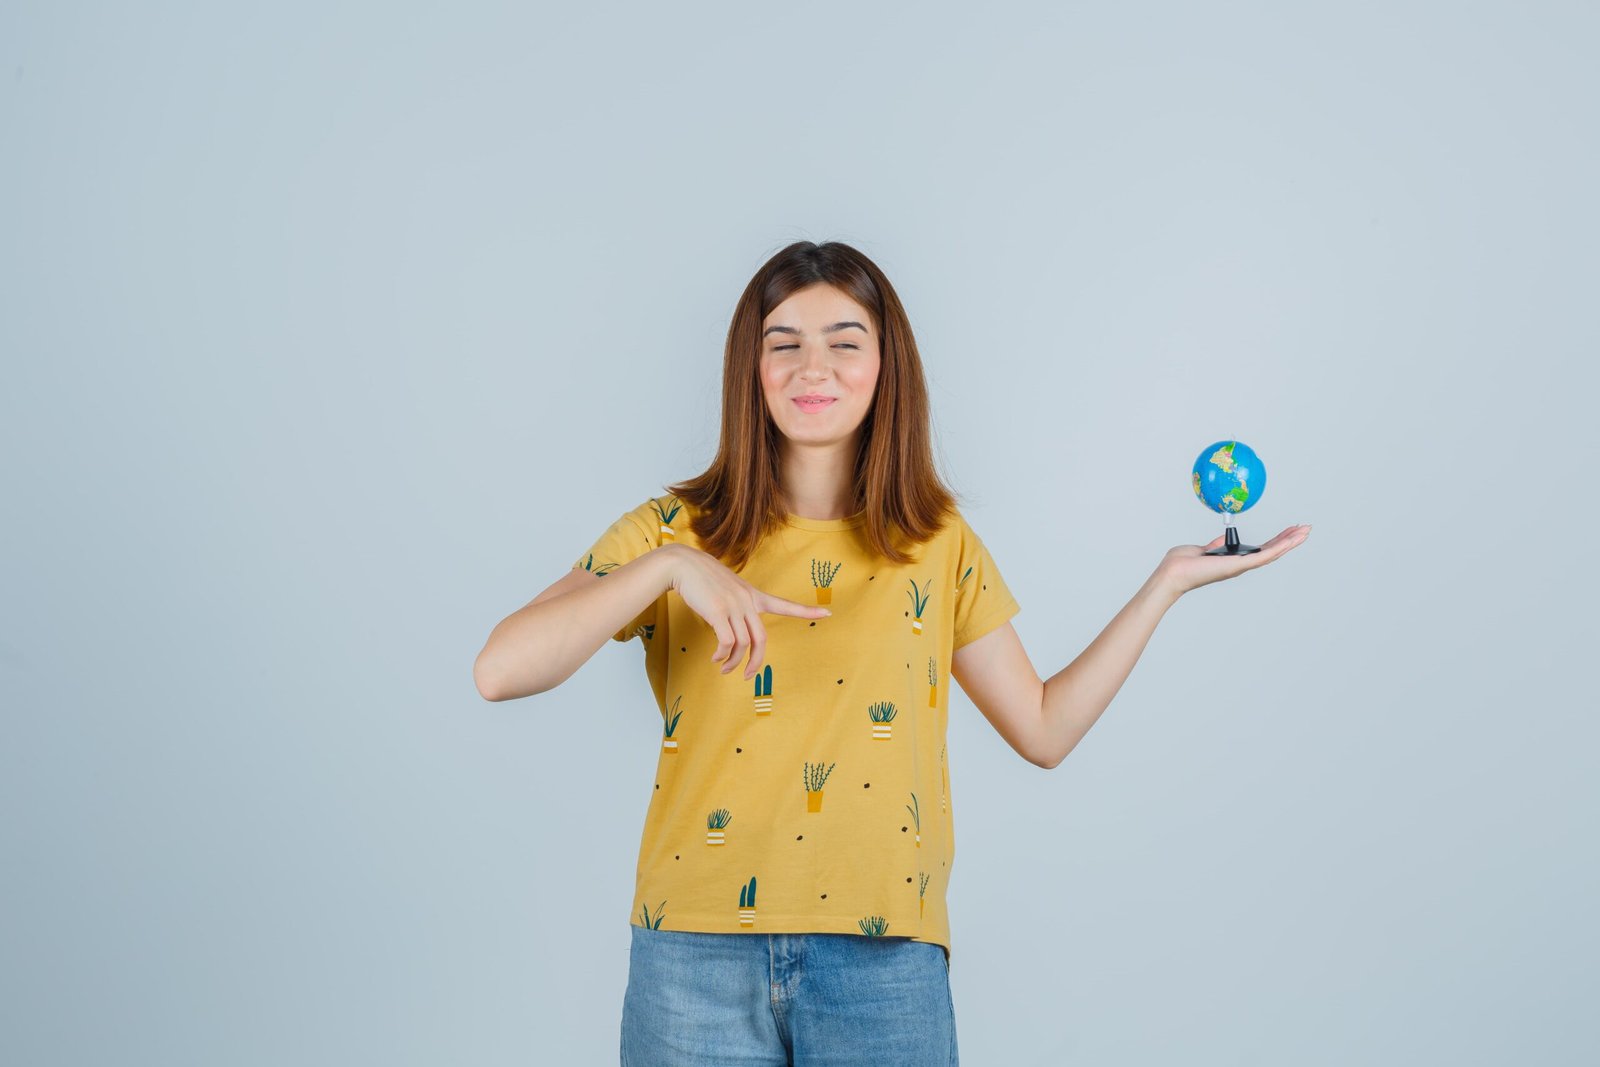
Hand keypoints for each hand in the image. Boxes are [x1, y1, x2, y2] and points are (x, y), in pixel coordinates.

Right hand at [664, 544, 831, 679]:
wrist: (683, 565)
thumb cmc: (702, 579)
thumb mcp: (727, 590)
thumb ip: (737, 606)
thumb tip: (734, 631)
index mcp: (753, 595)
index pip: (784, 604)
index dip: (806, 611)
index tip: (827, 613)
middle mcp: (747, 601)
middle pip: (761, 639)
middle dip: (756, 661)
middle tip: (748, 675)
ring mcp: (734, 606)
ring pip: (742, 644)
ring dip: (733, 662)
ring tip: (724, 668)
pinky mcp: (718, 611)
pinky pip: (726, 642)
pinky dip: (722, 654)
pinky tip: (716, 658)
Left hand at [1156, 524, 1311, 597]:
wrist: (1172, 572)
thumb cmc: (1181, 563)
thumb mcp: (1203, 549)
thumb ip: (1216, 545)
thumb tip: (1222, 539)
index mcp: (1233, 560)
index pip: (1260, 549)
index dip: (1276, 540)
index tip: (1289, 530)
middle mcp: (1240, 565)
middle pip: (1271, 551)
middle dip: (1289, 540)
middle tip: (1305, 529)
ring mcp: (1240, 566)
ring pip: (1272, 553)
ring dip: (1290, 543)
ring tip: (1305, 532)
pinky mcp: (1238, 565)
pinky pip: (1263, 555)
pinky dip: (1279, 548)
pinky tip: (1291, 540)